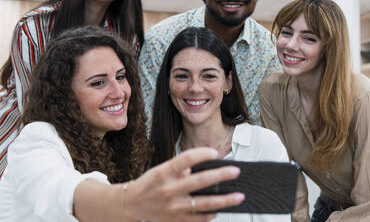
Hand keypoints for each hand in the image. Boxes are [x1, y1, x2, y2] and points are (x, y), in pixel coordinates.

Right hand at [125, 147, 243, 221]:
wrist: (131, 204)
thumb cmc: (149, 184)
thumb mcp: (160, 170)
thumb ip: (180, 168)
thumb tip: (202, 168)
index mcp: (164, 173)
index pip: (186, 159)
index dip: (202, 154)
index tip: (215, 153)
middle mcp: (169, 190)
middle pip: (200, 181)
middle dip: (221, 176)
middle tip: (236, 171)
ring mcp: (174, 207)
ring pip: (204, 204)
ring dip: (224, 200)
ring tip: (239, 196)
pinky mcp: (176, 220)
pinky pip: (199, 219)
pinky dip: (211, 214)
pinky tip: (220, 210)